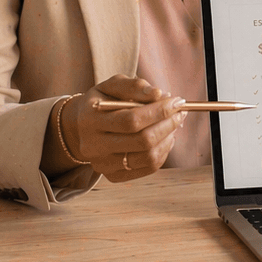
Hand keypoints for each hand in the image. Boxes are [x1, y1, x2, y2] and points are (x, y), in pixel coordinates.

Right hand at [59, 76, 185, 181]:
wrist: (81, 127)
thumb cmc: (103, 101)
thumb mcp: (113, 85)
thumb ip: (134, 86)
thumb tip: (158, 94)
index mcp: (90, 120)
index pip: (130, 120)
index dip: (158, 112)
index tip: (177, 101)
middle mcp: (93, 146)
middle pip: (141, 141)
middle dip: (167, 125)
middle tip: (180, 113)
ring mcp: (102, 164)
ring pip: (147, 157)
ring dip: (168, 139)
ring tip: (173, 124)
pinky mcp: (112, 176)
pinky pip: (148, 168)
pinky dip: (163, 152)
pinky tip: (165, 138)